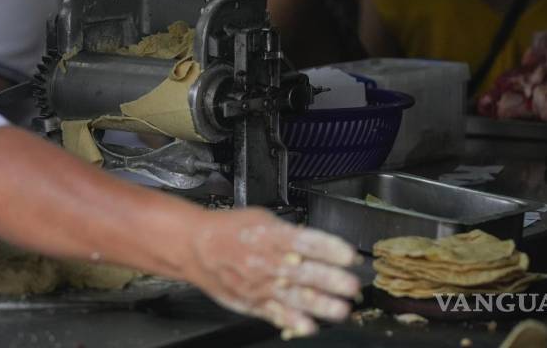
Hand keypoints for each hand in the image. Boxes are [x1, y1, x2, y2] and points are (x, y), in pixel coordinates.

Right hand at [186, 208, 359, 338]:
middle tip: (351, 285)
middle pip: (302, 271)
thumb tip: (321, 245)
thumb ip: (289, 232)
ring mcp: (257, 284)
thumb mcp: (261, 219)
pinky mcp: (251, 301)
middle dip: (330, 279)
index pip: (304, 241)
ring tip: (340, 309)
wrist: (195, 246)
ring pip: (291, 295)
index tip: (350, 255)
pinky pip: (273, 313)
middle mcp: (264, 260)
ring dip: (319, 304)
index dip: (329, 248)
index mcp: (269, 235)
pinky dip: (292, 321)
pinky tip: (309, 326)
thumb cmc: (230, 230)